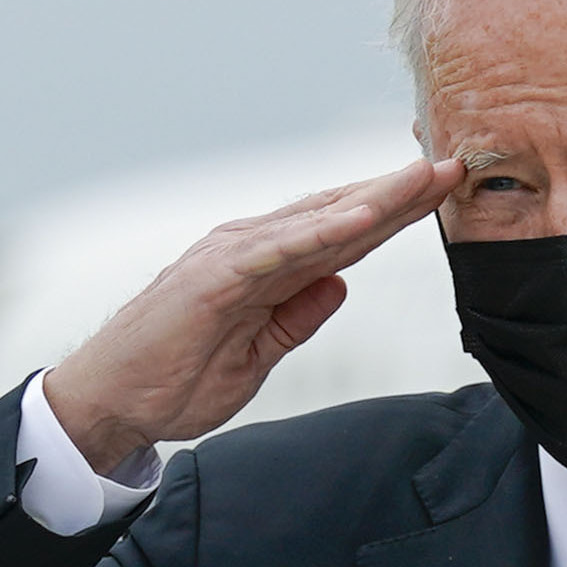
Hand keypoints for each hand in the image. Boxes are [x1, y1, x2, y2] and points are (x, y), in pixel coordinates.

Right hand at [41, 156, 464, 473]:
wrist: (111, 402)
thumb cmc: (176, 378)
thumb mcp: (260, 354)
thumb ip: (298, 316)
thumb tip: (340, 285)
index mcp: (267, 268)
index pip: (344, 234)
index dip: (395, 213)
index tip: (443, 193)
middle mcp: (251, 249)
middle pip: (339, 215)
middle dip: (398, 192)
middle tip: (454, 165)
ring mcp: (231, 257)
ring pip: (316, 221)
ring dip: (373, 199)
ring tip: (422, 179)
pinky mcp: (214, 278)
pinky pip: (278, 250)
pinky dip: (321, 232)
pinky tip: (362, 218)